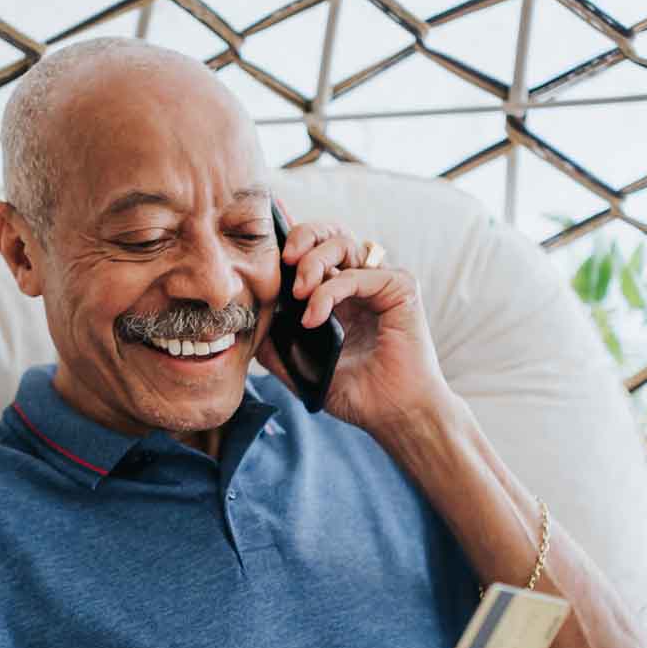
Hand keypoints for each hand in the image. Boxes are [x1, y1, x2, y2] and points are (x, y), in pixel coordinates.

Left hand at [257, 211, 450, 437]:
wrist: (393, 414)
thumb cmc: (356, 392)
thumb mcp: (304, 368)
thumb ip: (277, 346)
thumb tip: (246, 327)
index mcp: (338, 291)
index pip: (313, 249)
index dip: (290, 240)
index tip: (263, 245)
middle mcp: (360, 279)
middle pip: (329, 233)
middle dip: (301, 237)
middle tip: (283, 261)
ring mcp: (380, 281)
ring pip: (342, 244)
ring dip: (313, 263)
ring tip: (298, 294)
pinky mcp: (399, 287)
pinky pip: (357, 275)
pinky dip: (330, 292)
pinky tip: (314, 317)